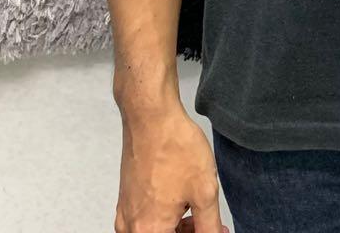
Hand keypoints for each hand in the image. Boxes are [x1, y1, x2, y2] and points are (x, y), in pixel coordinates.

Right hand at [114, 101, 226, 232]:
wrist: (150, 117)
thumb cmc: (175, 148)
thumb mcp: (204, 191)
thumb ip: (209, 225)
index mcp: (149, 231)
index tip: (214, 228)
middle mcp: (130, 227)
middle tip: (208, 220)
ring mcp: (124, 213)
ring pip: (153, 231)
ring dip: (176, 227)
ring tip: (196, 208)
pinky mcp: (125, 199)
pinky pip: (144, 220)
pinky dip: (162, 217)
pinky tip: (178, 199)